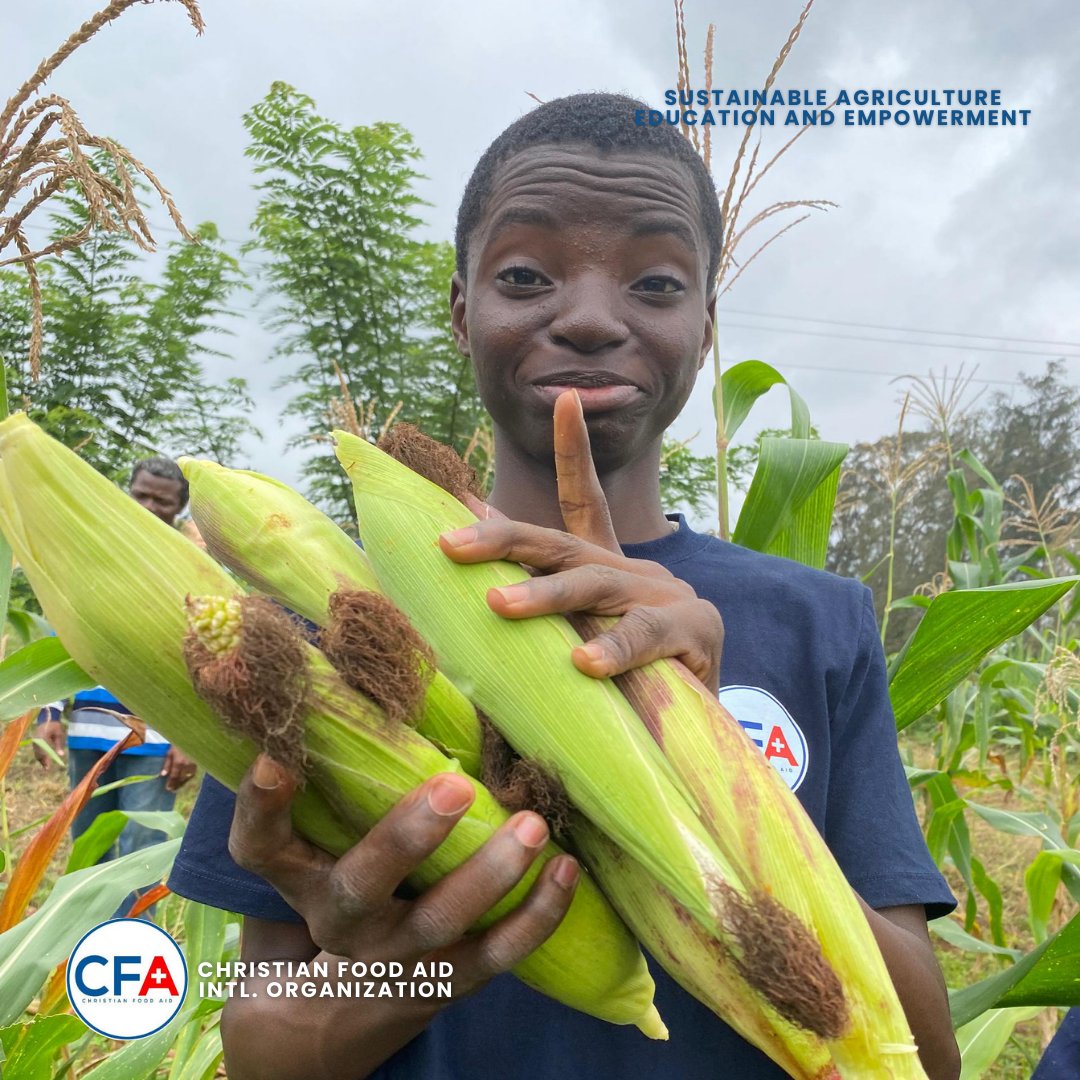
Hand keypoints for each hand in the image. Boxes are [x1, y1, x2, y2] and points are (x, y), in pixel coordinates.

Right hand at [33, 719, 65, 769]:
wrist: (47, 719)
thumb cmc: (55, 726)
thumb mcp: (59, 734)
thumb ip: (59, 744)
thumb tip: (61, 755)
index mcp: (42, 738)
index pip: (43, 751)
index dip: (46, 759)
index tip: (49, 765)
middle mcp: (36, 740)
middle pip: (38, 753)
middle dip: (42, 761)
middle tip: (47, 768)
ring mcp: (34, 741)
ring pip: (36, 753)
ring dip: (40, 760)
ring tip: (46, 767)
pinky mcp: (34, 741)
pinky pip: (36, 750)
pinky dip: (39, 756)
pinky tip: (43, 760)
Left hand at [161, 747, 197, 791]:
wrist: (192, 737)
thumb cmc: (179, 743)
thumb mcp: (170, 752)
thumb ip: (167, 764)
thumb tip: (163, 774)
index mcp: (178, 762)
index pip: (174, 776)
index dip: (171, 783)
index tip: (168, 788)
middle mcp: (187, 765)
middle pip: (182, 778)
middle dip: (177, 784)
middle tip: (173, 789)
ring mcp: (194, 764)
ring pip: (189, 776)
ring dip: (184, 781)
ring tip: (180, 785)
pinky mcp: (199, 762)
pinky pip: (194, 772)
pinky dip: (190, 776)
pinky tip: (187, 778)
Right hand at [229, 755, 578, 1003]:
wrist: (335, 1015)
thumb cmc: (334, 886)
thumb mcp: (317, 842)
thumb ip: (334, 778)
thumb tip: (357, 664)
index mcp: (298, 877)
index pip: (260, 846)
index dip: (262, 806)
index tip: (275, 756)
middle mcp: (339, 921)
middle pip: (360, 886)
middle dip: (406, 838)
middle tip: (456, 785)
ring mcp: (395, 958)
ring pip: (437, 924)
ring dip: (488, 875)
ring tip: (531, 825)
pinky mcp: (446, 983)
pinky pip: (495, 958)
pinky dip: (536, 917)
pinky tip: (567, 871)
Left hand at [440, 391, 724, 693]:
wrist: (700, 725)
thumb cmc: (624, 677)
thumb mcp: (575, 630)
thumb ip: (535, 586)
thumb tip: (471, 525)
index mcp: (607, 567)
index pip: (584, 500)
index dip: (573, 450)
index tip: (566, 400)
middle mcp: (634, 571)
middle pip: (564, 543)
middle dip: (504, 539)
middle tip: (450, 544)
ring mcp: (665, 597)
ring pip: (595, 586)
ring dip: (545, 594)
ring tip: (498, 605)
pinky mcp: (693, 632)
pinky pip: (644, 637)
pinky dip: (612, 649)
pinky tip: (582, 664)